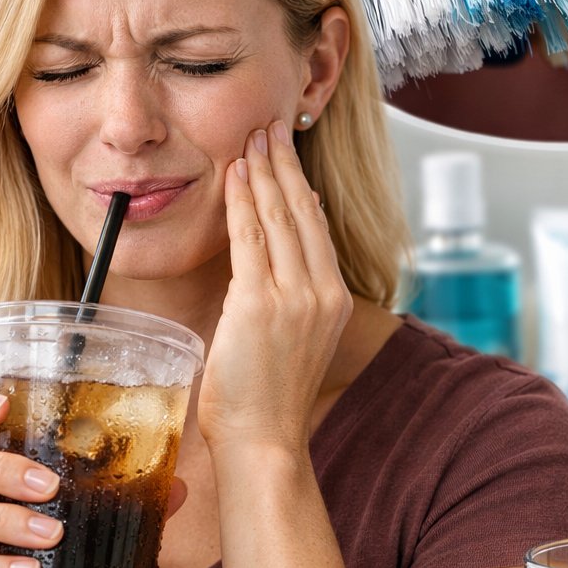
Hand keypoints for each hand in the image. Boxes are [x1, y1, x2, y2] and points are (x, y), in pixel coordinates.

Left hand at [200, 121, 350, 455]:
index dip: (299, 185)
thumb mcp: (293, 340)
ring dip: (262, 173)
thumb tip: (283, 253)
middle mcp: (322, 293)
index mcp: (333, 301)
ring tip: (251, 138)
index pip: (316, 228)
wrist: (265, 440)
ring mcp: (295, 297)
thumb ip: (291, 295)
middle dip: (283, 165)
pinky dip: (242, 203)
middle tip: (270, 127)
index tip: (286, 153)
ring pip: (278, 218)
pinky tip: (234, 176)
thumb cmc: (267, 400)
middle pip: (302, 213)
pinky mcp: (262, 304)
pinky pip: (250, 239)